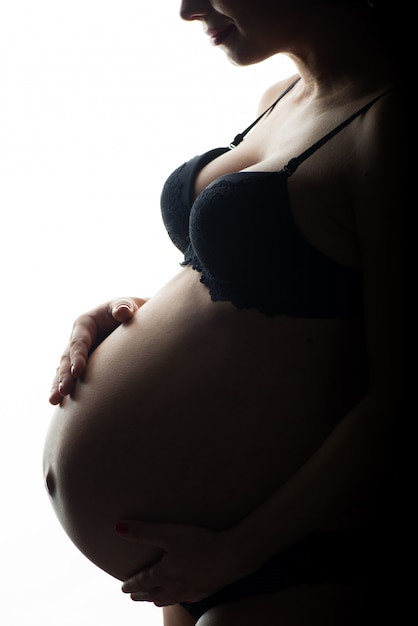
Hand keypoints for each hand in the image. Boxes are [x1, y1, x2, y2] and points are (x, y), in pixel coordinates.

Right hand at [49, 296, 146, 404]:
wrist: (134, 320)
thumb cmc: (131, 311)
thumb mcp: (128, 305)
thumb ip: (124, 307)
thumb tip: (123, 312)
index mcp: (85, 323)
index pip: (79, 342)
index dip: (78, 356)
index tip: (78, 372)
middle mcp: (77, 339)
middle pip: (67, 358)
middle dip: (65, 375)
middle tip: (64, 390)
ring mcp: (78, 353)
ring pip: (64, 370)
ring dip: (59, 385)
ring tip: (54, 401)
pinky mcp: (83, 365)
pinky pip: (71, 377)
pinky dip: (65, 388)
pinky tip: (60, 404)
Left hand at [115, 520, 247, 606]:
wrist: (231, 556)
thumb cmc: (199, 543)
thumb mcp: (169, 533)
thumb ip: (143, 531)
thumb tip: (118, 528)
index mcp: (164, 573)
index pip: (143, 581)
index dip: (132, 584)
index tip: (123, 588)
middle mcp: (175, 586)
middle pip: (154, 594)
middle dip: (142, 595)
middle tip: (133, 597)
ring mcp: (191, 590)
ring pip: (170, 599)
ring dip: (158, 599)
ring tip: (154, 600)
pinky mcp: (205, 590)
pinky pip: (187, 599)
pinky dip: (179, 599)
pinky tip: (183, 597)